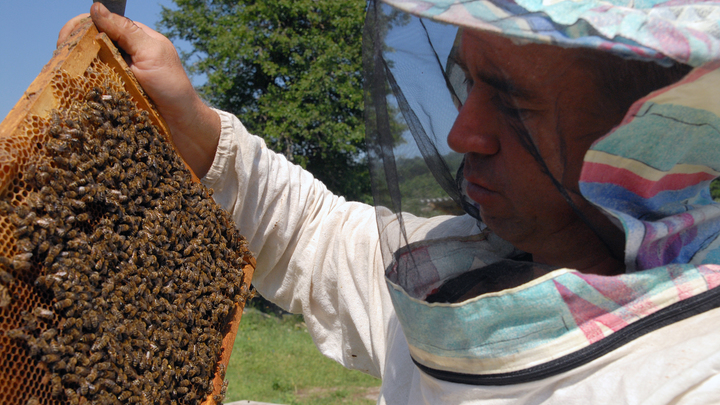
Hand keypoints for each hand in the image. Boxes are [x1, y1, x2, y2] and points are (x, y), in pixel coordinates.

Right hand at [57, 3, 219, 177]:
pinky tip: (73, 94)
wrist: (183, 126)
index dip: (78, 29)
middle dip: (72, 50)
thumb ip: (126, 31)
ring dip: (75, 72)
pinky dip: (83, 91)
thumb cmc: (173, 87)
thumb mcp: (151, 53)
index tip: (65, 42)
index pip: (97, 24)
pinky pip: (91, 91)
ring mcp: (116, 78)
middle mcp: (122, 56)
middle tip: (63, 62)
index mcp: (132, 39)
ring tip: (65, 78)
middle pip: (87, 46)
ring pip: (86, 69)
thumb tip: (96, 7)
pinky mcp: (113, 98)